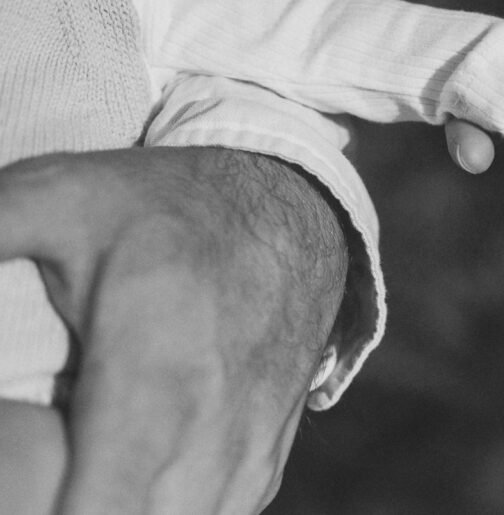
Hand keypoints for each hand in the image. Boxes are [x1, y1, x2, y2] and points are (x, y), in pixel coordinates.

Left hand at [0, 147, 345, 513]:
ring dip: (117, 512)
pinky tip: (128, 474)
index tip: (15, 477)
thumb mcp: (55, 198)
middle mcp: (210, 436)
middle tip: (36, 469)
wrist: (297, 211)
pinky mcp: (265, 462)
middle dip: (67, 508)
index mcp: (155, 379)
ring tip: (78, 469)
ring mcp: (245, 457)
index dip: (41, 512)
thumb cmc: (169, 207)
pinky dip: (159, 513)